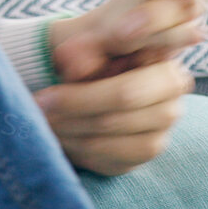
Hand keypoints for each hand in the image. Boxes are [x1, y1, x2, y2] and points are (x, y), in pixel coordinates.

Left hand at [34, 0, 207, 175]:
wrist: (95, 81)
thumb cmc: (93, 61)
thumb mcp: (88, 46)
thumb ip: (84, 49)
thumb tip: (76, 65)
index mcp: (167, 73)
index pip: (125, 94)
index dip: (79, 98)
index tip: (43, 96)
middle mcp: (171, 108)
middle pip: (113, 120)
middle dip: (68, 116)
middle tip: (36, 110)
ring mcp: (159, 137)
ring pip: (106, 144)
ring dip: (66, 134)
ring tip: (41, 121)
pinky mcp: (140, 159)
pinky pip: (106, 162)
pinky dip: (75, 151)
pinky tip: (57, 136)